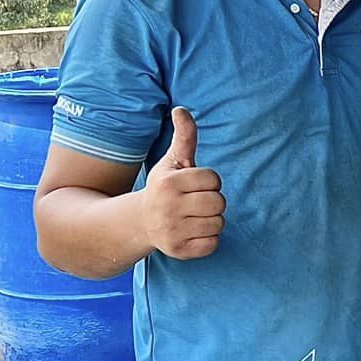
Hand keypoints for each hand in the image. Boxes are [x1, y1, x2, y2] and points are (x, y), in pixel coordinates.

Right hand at [142, 109, 224, 259]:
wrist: (142, 222)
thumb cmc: (165, 187)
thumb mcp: (172, 161)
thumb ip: (184, 136)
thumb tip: (181, 109)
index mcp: (168, 183)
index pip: (213, 179)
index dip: (208, 181)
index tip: (193, 185)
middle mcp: (168, 207)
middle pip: (219, 202)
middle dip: (212, 201)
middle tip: (195, 202)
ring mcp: (172, 231)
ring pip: (218, 223)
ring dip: (211, 220)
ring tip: (193, 216)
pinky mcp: (179, 250)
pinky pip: (213, 244)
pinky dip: (208, 239)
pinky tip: (192, 231)